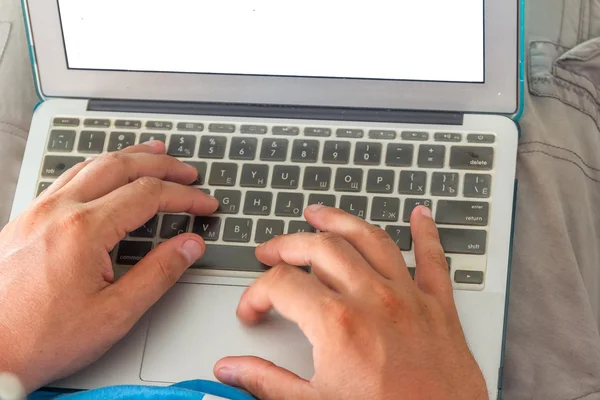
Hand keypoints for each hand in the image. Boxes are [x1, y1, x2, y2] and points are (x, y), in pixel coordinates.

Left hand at [0, 141, 217, 391]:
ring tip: (153, 153)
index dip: (184, 196)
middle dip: (161, 164)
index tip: (205, 204)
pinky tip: (106, 173)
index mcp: (84, 230)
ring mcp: (38, 211)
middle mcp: (59, 210)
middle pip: (120, 166)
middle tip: (187, 171)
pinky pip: (68, 177)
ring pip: (91, 165)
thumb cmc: (40, 339)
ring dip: (128, 156)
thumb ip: (159, 273)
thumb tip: (189, 245)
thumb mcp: (114, 313)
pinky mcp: (26, 220)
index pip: (148, 195)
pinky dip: (98, 167)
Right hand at [215, 205, 486, 399]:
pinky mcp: (439, 307)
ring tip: (319, 213)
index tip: (252, 310)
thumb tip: (231, 370)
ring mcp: (408, 298)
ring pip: (370, 239)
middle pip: (320, 248)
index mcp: (337, 324)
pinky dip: (426, 233)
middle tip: (270, 251)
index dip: (255, 293)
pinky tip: (421, 216)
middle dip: (287, 245)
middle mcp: (372, 300)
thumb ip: (266, 382)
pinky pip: (433, 259)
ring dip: (340, 221)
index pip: (281, 285)